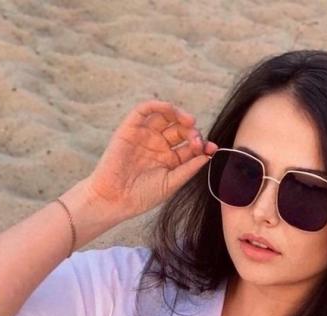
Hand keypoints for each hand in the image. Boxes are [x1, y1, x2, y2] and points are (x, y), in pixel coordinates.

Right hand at [84, 99, 216, 220]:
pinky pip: (145, 110)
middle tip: (196, 141)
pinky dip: (158, 106)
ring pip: (165, 116)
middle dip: (192, 132)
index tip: (211, 148)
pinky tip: (170, 110)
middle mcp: (158, 145)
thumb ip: (189, 168)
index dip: (202, 145)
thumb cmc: (141, 196)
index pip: (189, 146)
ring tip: (189, 122)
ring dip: (179, 115)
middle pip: (180, 130)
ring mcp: (145, 136)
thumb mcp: (171, 183)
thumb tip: (208, 154)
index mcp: (169, 160)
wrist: (114, 199)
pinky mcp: (130, 128)